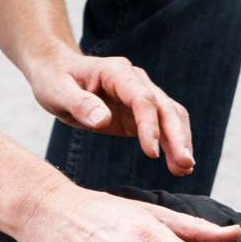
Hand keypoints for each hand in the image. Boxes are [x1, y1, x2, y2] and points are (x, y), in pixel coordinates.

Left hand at [27, 47, 197, 177]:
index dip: (150, 126)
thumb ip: (80, 105)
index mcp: (117, 73)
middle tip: (185, 163)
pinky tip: (179, 165)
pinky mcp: (138, 112)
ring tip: (185, 169)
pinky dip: (172, 144)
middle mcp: (135, 81)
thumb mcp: (57, 92)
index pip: (142, 99)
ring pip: (170, 117)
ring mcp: (140, 96)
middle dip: (177, 136)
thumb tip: (103, 120)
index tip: (151, 153)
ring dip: (180, 142)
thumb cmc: (55, 79)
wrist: (56, 71)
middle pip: (165, 108)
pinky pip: (162, 127)